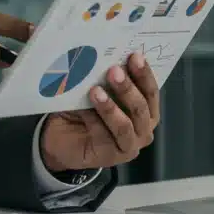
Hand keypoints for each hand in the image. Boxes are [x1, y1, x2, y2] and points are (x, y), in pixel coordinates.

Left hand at [39, 53, 159, 172]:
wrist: (62, 137)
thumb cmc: (85, 109)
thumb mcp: (97, 89)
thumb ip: (106, 79)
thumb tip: (106, 58)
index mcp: (146, 109)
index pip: (151, 91)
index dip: (144, 74)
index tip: (134, 56)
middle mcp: (144, 127)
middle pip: (141, 108)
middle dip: (128, 88)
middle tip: (113, 71)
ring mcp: (131, 144)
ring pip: (125, 125)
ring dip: (111, 107)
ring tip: (96, 91)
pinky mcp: (114, 157)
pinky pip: (105, 136)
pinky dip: (94, 120)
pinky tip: (83, 109)